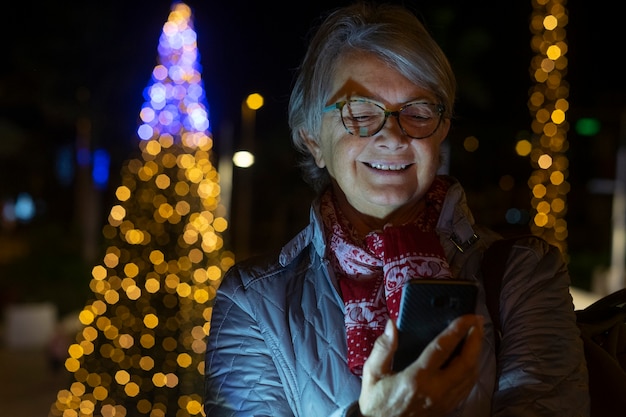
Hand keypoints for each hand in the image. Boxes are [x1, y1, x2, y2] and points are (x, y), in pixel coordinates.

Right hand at [358, 314, 483, 416]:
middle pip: (465, 362)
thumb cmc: (376, 401)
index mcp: (416, 378)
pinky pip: (467, 386)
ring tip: (476, 335)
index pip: (442, 348)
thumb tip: (392, 325)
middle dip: (475, 340)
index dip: (457, 330)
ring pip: (471, 375)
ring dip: (476, 353)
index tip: (467, 317)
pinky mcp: (448, 407)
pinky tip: (470, 358)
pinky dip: (472, 369)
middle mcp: (435, 390)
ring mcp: (445, 401)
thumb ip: (383, 348)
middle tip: (478, 321)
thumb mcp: (373, 374)